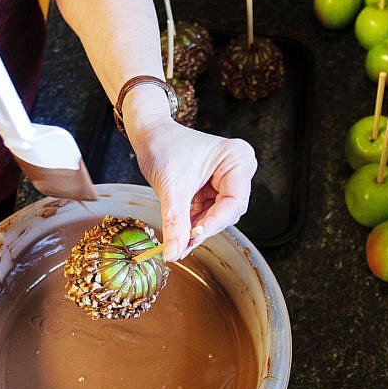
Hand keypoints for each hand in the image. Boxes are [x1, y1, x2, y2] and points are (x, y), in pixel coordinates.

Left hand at [130, 118, 257, 261]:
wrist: (149, 135)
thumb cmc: (163, 146)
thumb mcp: (171, 186)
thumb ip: (175, 222)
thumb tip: (173, 254)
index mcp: (237, 159)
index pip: (234, 202)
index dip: (214, 223)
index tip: (192, 239)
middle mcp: (238, 169)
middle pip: (228, 211)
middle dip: (204, 228)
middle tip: (181, 245)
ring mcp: (228, 179)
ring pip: (218, 215)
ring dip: (198, 228)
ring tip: (178, 240)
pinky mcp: (215, 188)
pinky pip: (209, 212)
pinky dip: (194, 222)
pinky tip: (180, 231)